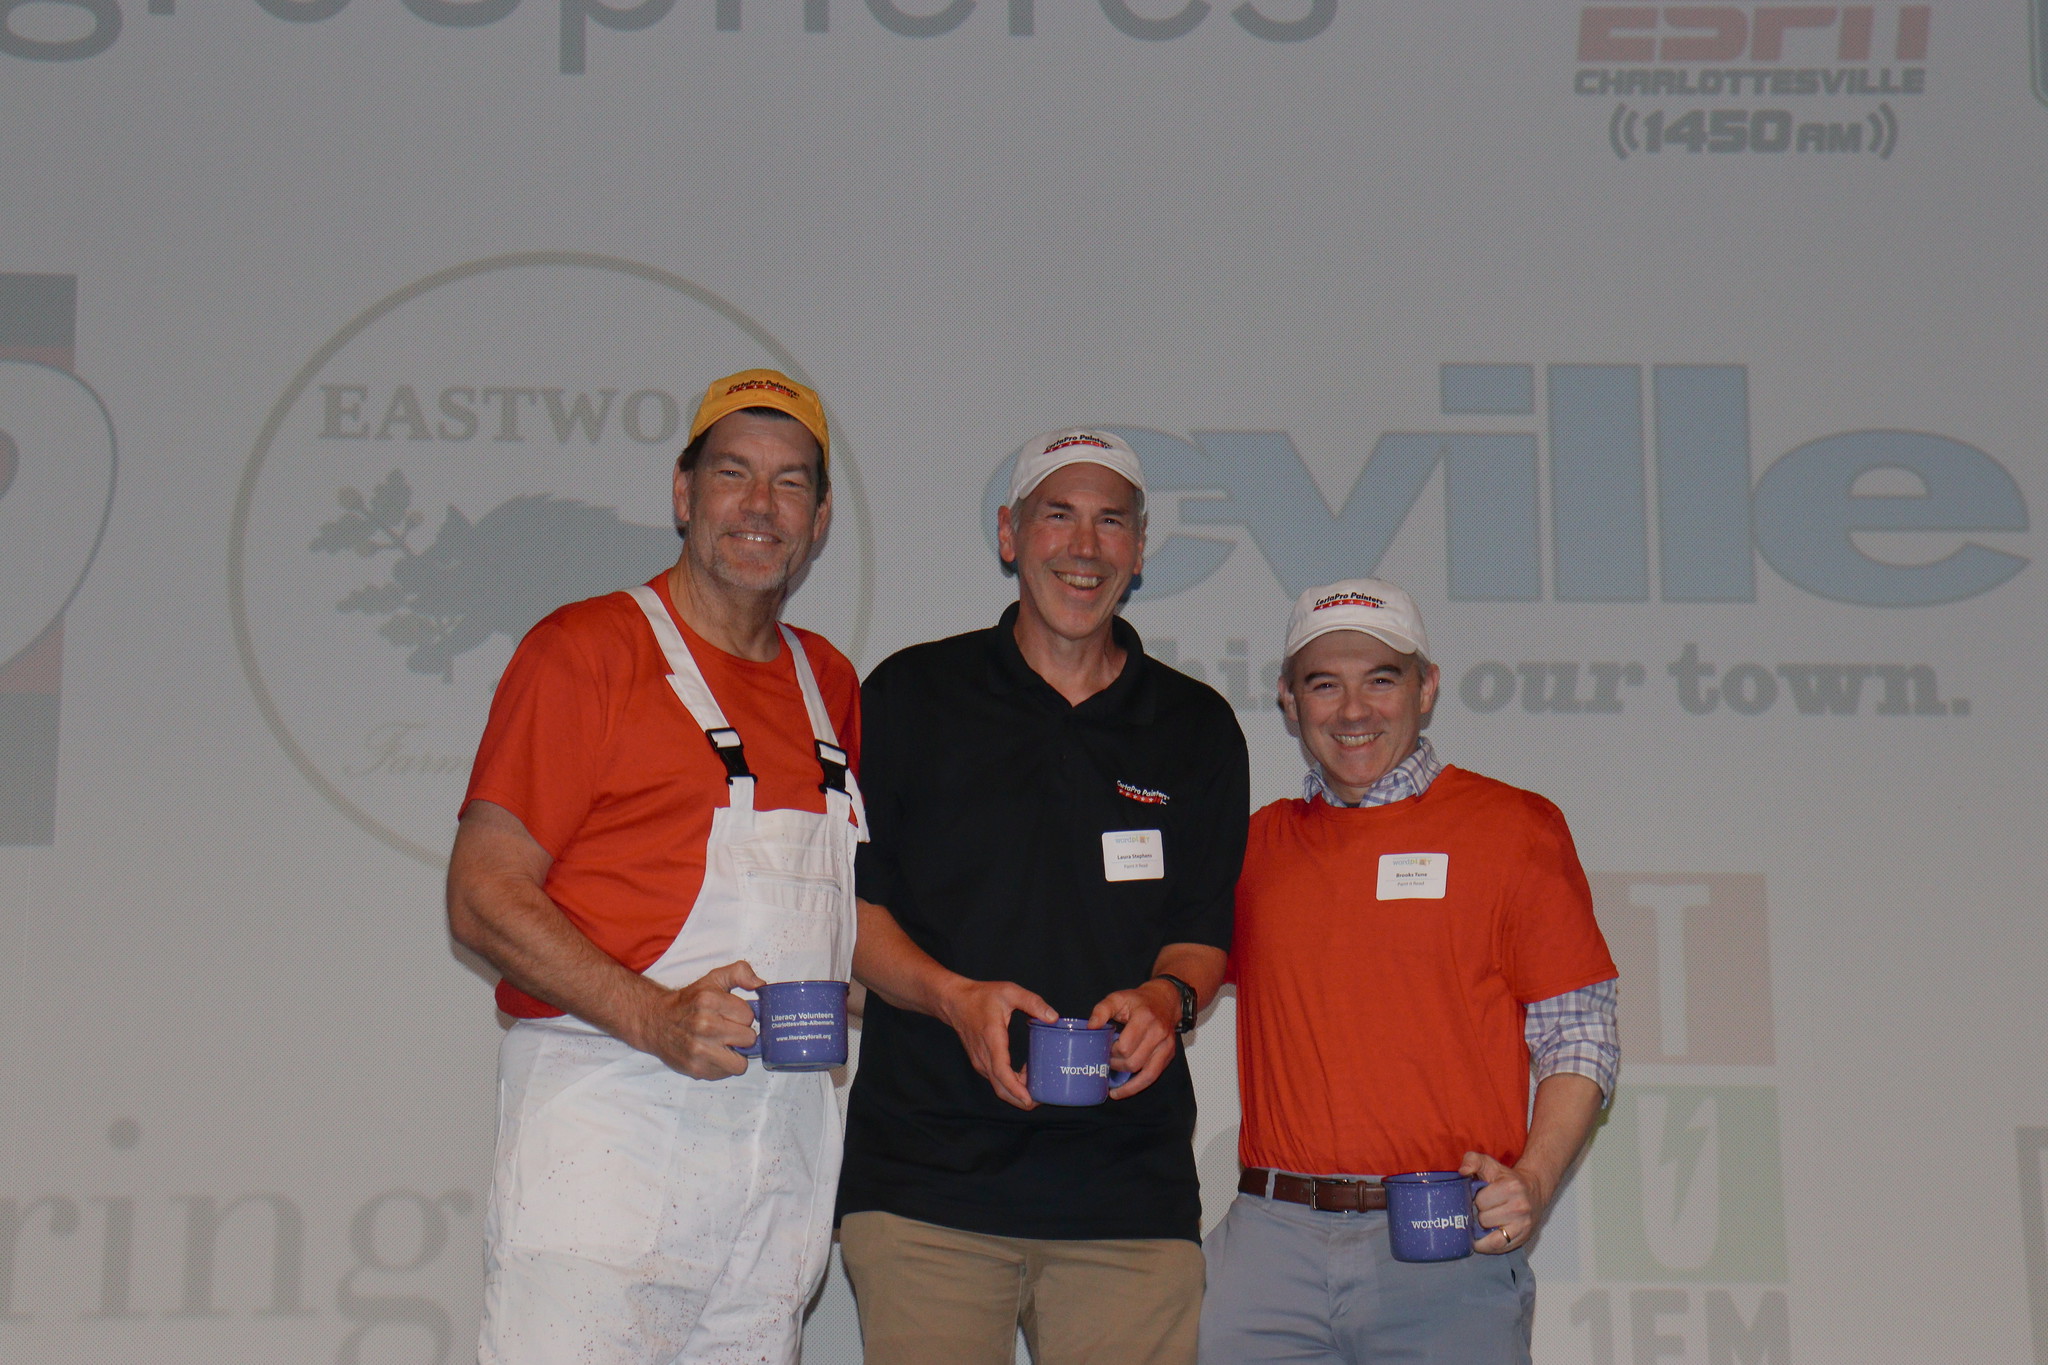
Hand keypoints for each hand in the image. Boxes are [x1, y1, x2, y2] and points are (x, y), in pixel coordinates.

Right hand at [632, 960, 765, 1079]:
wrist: (656, 1022)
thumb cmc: (688, 1002)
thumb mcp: (713, 979)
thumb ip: (739, 973)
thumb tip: (759, 984)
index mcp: (709, 1001)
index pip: (749, 1015)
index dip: (743, 1015)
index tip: (732, 1014)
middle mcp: (704, 1025)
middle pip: (748, 1039)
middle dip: (741, 1034)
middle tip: (728, 1030)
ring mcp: (699, 1049)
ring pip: (741, 1062)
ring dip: (736, 1054)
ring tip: (724, 1045)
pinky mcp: (696, 1068)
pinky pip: (726, 1073)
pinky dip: (723, 1066)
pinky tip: (713, 1054)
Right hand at [934, 978, 1057, 1109]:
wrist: (955, 1001)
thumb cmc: (981, 996)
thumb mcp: (1009, 992)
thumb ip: (1033, 1002)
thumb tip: (1053, 1017)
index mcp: (992, 1040)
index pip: (1002, 1072)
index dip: (1016, 1089)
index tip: (1030, 1100)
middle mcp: (984, 1056)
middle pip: (1001, 1088)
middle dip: (1021, 1099)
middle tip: (1042, 1098)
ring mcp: (980, 1061)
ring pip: (999, 1086)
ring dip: (1017, 1091)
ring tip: (1039, 1086)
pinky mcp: (981, 1062)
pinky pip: (996, 1079)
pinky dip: (1011, 1084)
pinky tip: (1025, 1074)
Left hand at [1088, 979, 1180, 1099]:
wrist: (1164, 1000)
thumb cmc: (1139, 1001)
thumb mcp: (1117, 998)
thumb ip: (1102, 1010)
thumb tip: (1090, 1027)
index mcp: (1145, 1018)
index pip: (1125, 1046)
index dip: (1111, 1052)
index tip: (1104, 1049)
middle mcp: (1158, 1033)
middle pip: (1134, 1062)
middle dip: (1117, 1065)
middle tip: (1107, 1062)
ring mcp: (1166, 1046)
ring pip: (1146, 1074)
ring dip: (1127, 1082)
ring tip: (1112, 1088)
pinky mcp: (1168, 1055)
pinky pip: (1153, 1077)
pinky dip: (1138, 1086)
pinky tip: (1124, 1091)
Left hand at [1461, 1150, 1550, 1254]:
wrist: (1534, 1189)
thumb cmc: (1507, 1179)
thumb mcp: (1489, 1164)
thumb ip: (1472, 1160)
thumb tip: (1462, 1171)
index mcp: (1510, 1187)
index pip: (1480, 1201)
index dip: (1475, 1200)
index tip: (1478, 1197)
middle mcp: (1520, 1207)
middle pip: (1484, 1220)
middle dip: (1479, 1215)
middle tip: (1483, 1210)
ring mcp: (1523, 1224)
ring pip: (1490, 1237)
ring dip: (1484, 1231)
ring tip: (1484, 1223)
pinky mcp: (1524, 1238)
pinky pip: (1500, 1248)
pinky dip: (1488, 1246)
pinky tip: (1484, 1239)